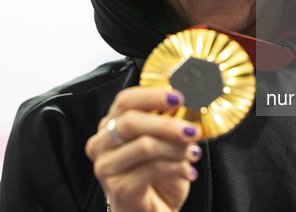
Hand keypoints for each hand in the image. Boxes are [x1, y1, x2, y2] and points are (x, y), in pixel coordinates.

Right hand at [85, 86, 201, 211]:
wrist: (156, 210)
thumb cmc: (159, 175)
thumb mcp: (166, 142)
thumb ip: (169, 121)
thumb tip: (188, 105)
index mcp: (111, 125)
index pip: (125, 100)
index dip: (152, 95)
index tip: (178, 98)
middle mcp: (102, 144)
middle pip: (130, 122)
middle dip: (167, 124)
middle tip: (192, 130)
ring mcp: (106, 168)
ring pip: (144, 146)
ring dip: (175, 148)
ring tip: (193, 153)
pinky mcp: (118, 189)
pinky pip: (151, 170)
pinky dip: (176, 168)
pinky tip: (188, 171)